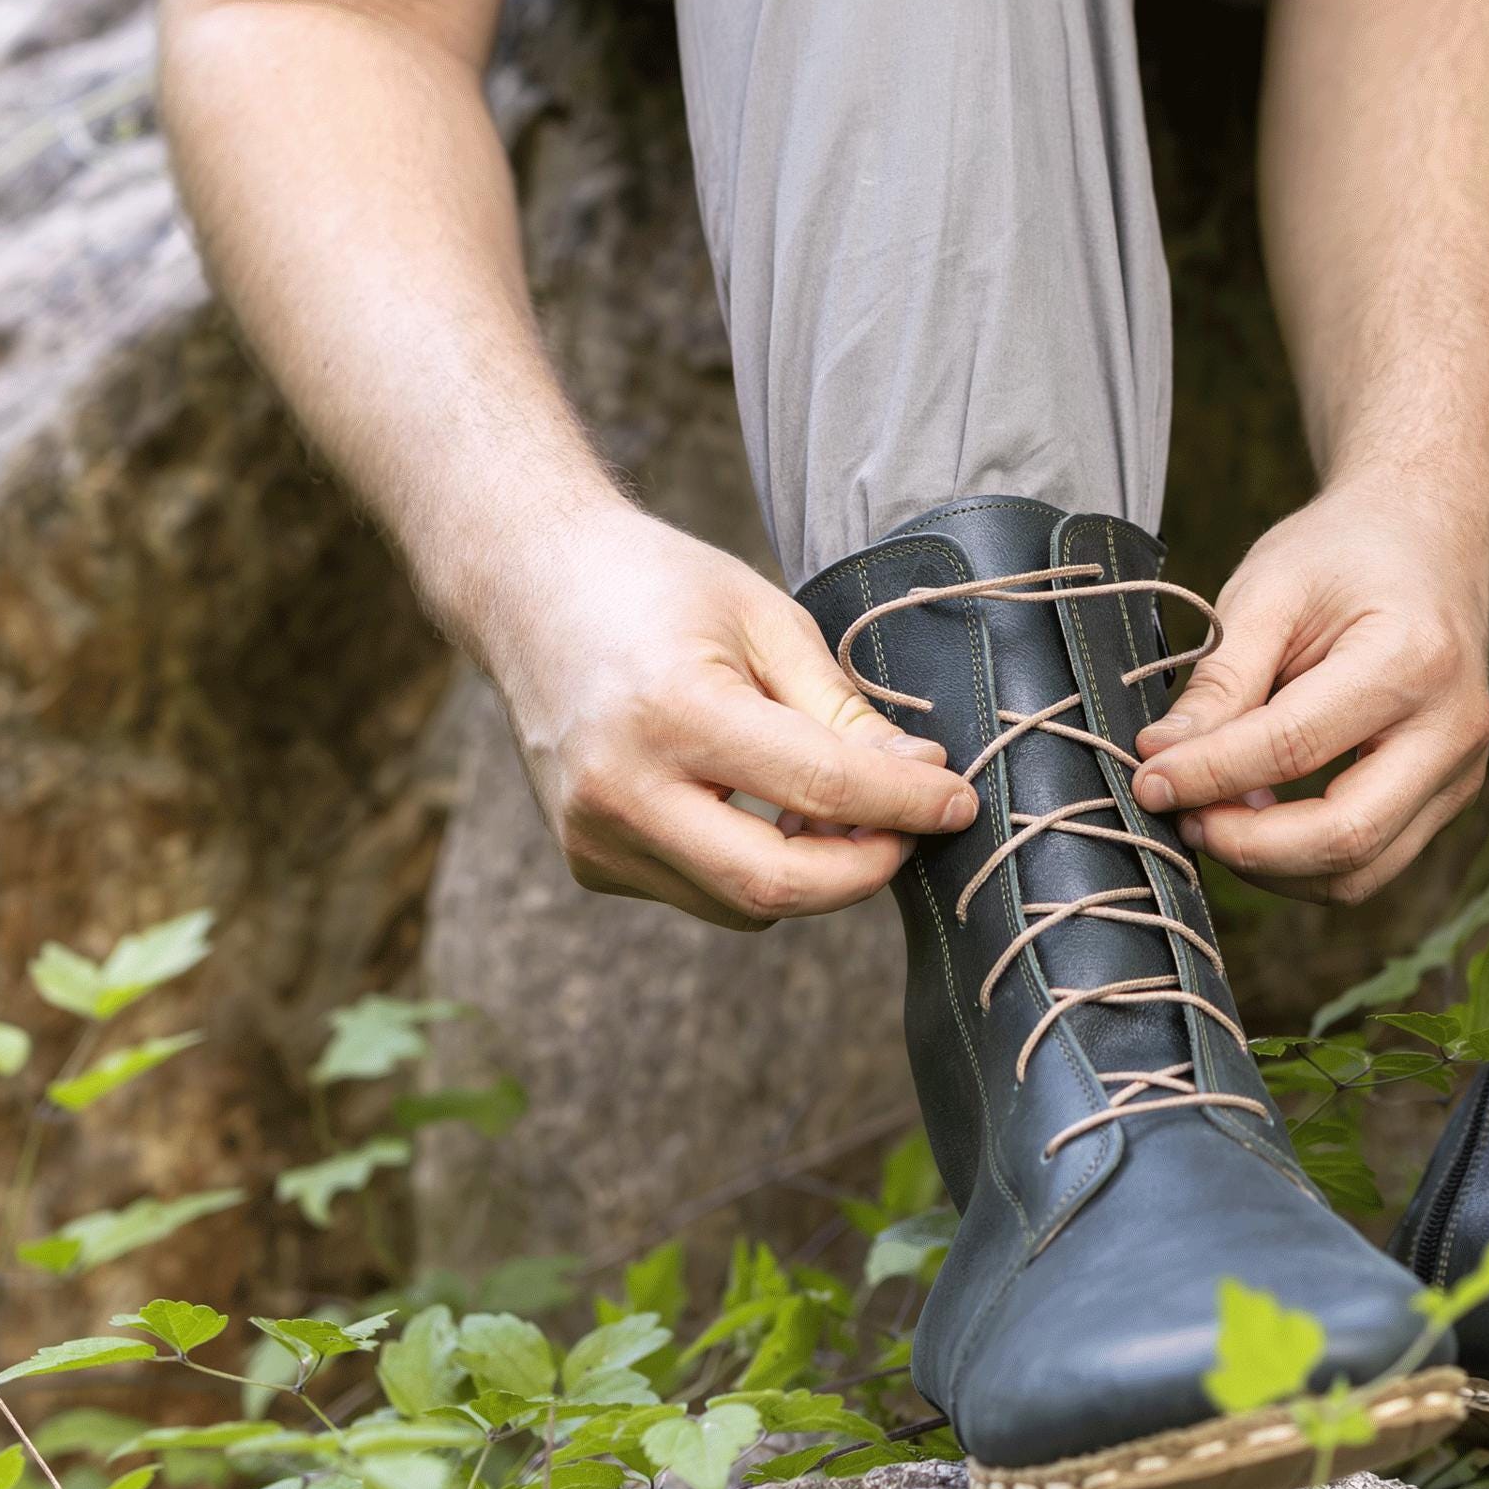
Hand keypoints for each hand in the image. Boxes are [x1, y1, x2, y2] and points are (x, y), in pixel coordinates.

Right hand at [478, 502, 975, 928]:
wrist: (528, 588)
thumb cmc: (657, 586)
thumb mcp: (766, 619)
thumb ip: (842, 710)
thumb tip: (923, 776)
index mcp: (672, 710)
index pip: (820, 789)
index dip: (907, 804)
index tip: (960, 800)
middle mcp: (620, 788)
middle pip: (775, 886)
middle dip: (867, 870)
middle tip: (914, 829)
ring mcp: (593, 836)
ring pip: (742, 902)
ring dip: (812, 871)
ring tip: (838, 804)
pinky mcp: (586, 860)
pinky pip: (700, 890)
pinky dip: (750, 864)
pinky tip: (757, 803)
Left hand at [1129, 478, 1488, 903]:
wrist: (1429, 539)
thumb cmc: (1345, 554)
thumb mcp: (1269, 590)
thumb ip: (1220, 680)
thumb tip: (1159, 760)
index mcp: (1411, 658)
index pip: (1293, 747)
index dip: (1208, 774)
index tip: (1146, 778)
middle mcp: (1452, 728)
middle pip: (1346, 837)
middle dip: (1246, 847)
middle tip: (1179, 816)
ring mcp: (1461, 772)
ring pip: (1361, 871)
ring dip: (1271, 865)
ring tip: (1210, 815)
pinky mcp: (1449, 796)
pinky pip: (1372, 861)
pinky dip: (1301, 859)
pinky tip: (1254, 816)